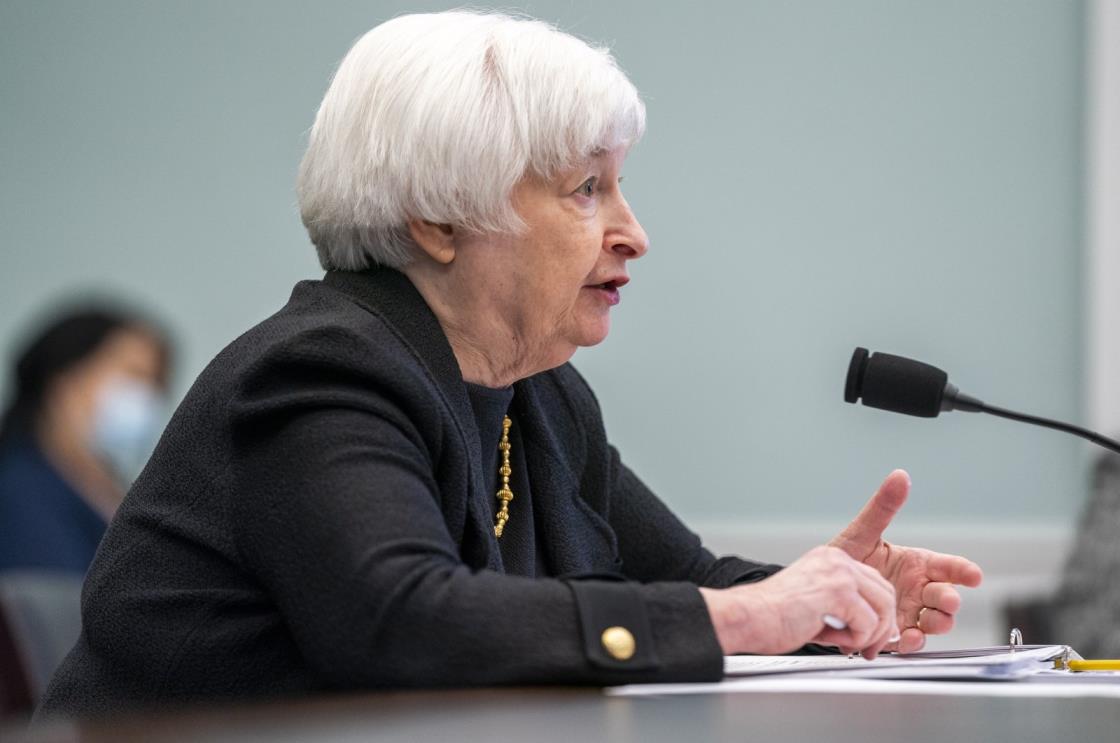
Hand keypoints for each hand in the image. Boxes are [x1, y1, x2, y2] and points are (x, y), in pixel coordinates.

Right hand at [700, 545, 899, 658]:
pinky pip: (869, 624)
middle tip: (866, 649)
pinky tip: (833, 640)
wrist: (747, 617)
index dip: (877, 614)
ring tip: (845, 645)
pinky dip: (854, 640)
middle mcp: (836, 560)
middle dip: (882, 628)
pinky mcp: (839, 593)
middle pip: (885, 594)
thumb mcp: (813, 600)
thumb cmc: (771, 615)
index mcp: (830, 558)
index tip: (867, 636)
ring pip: (884, 609)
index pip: (874, 583)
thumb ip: (843, 606)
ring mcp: (839, 574)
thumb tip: (876, 626)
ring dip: (869, 636)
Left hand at [829, 470, 983, 652]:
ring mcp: (908, 613)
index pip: (947, 567)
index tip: (973, 575)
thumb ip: (882, 508)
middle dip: (950, 600)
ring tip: (928, 623)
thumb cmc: (843, 560)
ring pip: (935, 622)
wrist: (819, 591)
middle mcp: (916, 589)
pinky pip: (911, 642)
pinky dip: (911, 643)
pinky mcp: (895, 634)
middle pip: (946, 597)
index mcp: (915, 564)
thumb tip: (899, 476)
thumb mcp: (860, 534)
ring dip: (938, 624)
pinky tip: (904, 639)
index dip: (962, 570)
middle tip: (946, 600)